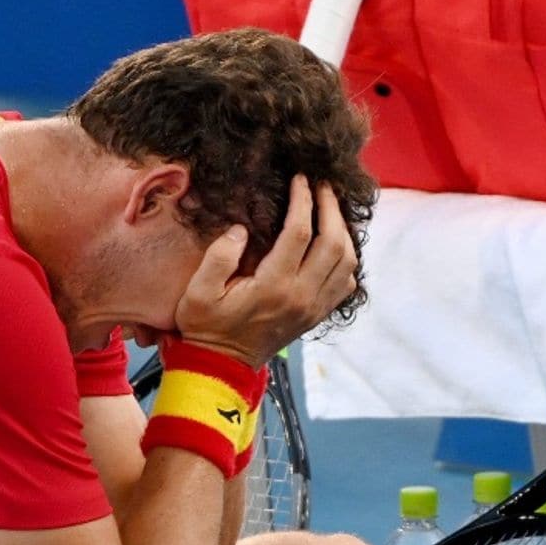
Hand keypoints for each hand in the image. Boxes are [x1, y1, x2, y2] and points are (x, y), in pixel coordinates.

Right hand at [174, 175, 358, 367]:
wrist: (222, 366)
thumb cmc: (207, 327)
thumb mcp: (198, 292)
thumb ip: (218, 257)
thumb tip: (241, 230)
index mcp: (274, 285)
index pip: (300, 232)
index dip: (303, 200)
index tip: (301, 179)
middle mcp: (302, 296)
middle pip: (334, 243)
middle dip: (331, 208)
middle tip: (324, 186)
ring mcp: (314, 307)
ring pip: (347, 263)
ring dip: (344, 232)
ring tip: (330, 209)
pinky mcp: (317, 315)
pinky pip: (346, 284)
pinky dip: (347, 260)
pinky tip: (333, 244)